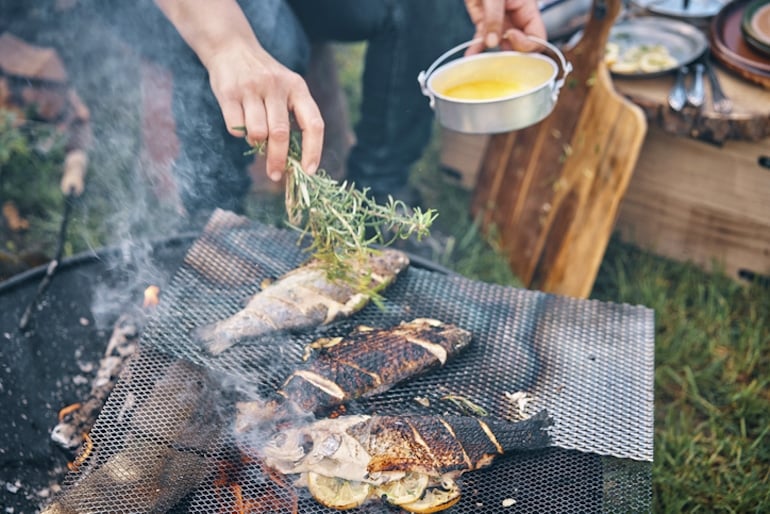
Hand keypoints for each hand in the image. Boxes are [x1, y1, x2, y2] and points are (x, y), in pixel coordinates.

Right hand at [205, 41, 324, 180]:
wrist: (232, 48)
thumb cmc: (265, 80)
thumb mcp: (287, 89)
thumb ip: (293, 118)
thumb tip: (295, 161)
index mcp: (298, 87)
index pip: (313, 124)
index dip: (313, 151)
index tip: (308, 171)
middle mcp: (276, 86)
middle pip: (280, 134)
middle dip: (278, 160)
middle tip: (275, 175)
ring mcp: (251, 88)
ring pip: (257, 133)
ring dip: (256, 144)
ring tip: (256, 137)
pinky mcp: (229, 92)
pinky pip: (236, 127)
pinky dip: (239, 133)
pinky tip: (240, 123)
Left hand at [464, 0, 546, 54]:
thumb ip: (493, 18)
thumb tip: (491, 43)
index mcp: (528, 10)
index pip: (537, 37)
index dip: (528, 44)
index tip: (512, 36)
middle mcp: (516, 19)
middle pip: (520, 45)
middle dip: (511, 54)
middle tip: (499, 59)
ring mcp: (500, 22)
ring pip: (500, 45)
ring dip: (491, 55)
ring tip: (481, 63)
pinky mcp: (484, 22)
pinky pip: (482, 39)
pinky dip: (476, 48)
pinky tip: (470, 56)